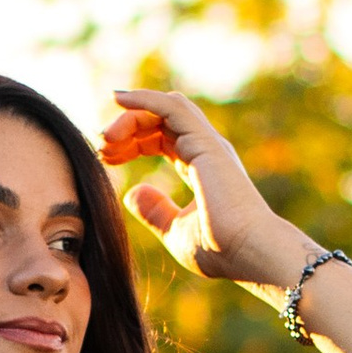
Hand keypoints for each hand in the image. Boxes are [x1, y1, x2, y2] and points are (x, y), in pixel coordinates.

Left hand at [100, 89, 310, 299]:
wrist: (250, 252)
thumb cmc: (221, 249)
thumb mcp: (175, 232)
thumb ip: (155, 212)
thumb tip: (132, 193)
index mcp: (200, 165)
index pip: (161, 138)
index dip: (132, 143)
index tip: (107, 158)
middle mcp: (204, 148)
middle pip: (158, 121)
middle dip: (126, 130)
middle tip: (101, 147)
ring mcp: (206, 142)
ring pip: (163, 109)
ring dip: (131, 116)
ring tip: (106, 136)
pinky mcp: (205, 141)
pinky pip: (171, 107)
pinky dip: (144, 99)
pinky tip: (120, 101)